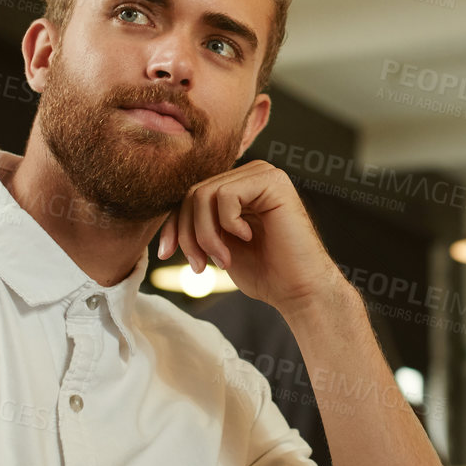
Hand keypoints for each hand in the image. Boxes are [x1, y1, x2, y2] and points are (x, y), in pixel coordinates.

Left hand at [155, 160, 347, 313]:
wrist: (298, 290)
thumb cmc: (265, 273)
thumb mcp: (218, 245)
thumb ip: (199, 225)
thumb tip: (166, 218)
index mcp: (238, 188)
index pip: (190, 196)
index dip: (174, 224)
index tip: (167, 254)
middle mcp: (250, 175)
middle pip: (193, 193)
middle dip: (188, 234)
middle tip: (200, 266)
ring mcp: (263, 175)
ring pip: (204, 194)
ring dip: (206, 235)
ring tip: (224, 260)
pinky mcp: (273, 182)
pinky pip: (225, 195)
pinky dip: (227, 224)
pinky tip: (246, 238)